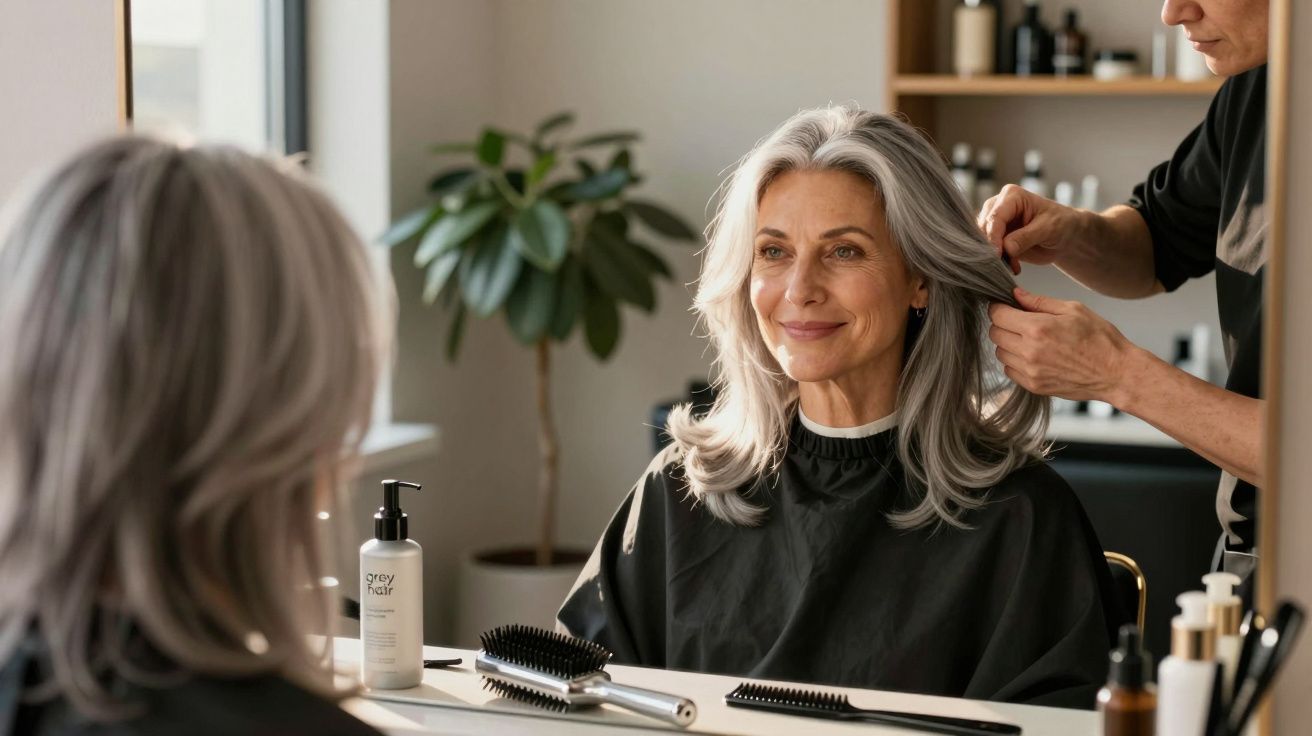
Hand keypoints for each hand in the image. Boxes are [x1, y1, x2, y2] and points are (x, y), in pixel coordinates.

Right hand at [977, 185, 1082, 275]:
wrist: (1065, 236)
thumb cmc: (1060, 224)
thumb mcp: (1048, 228)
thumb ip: (1026, 237)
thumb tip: (1006, 247)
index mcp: (1012, 196)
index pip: (996, 216)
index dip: (993, 235)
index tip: (997, 253)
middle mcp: (999, 206)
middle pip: (984, 227)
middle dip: (991, 245)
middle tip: (1004, 262)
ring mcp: (996, 223)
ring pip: (982, 239)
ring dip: (995, 255)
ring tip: (1013, 264)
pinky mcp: (996, 238)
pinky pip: (988, 250)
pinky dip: (999, 261)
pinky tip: (1013, 266)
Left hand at [987, 287, 1135, 402]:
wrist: (1116, 373)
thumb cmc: (1100, 339)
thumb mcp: (1074, 310)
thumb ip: (1040, 302)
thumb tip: (1015, 294)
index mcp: (1037, 328)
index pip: (997, 315)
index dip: (999, 307)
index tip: (1005, 306)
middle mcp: (1029, 351)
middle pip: (995, 334)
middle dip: (1003, 324)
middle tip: (1020, 321)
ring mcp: (1030, 371)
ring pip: (1000, 353)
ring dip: (1009, 344)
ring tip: (1030, 340)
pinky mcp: (1033, 386)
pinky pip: (1009, 370)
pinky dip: (1015, 361)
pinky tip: (1034, 356)